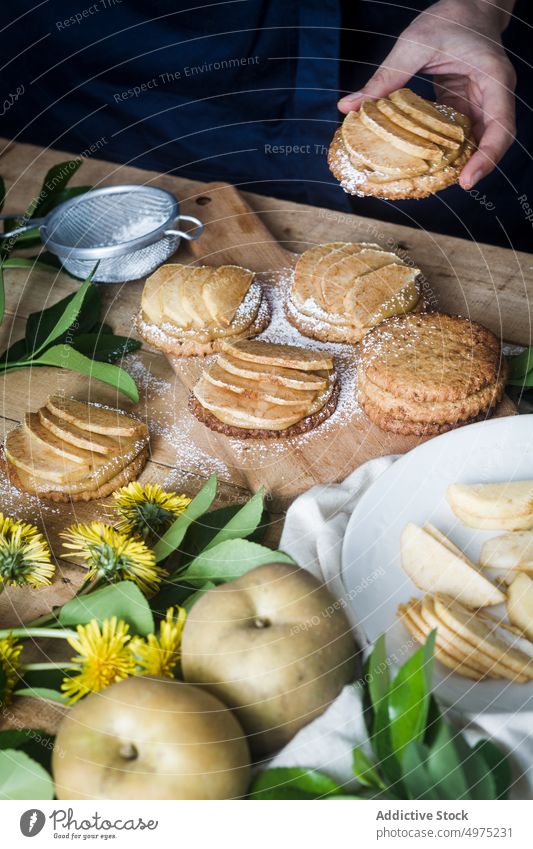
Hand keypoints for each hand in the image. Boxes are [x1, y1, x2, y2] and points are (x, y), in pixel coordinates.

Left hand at [337, 0, 516, 188]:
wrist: (467, 4)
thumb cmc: (448, 17)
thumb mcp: (415, 43)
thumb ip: (385, 77)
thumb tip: (348, 106)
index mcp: (494, 79)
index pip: (501, 126)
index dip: (487, 157)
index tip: (467, 180)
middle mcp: (494, 95)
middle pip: (494, 141)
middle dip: (475, 166)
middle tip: (451, 186)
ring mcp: (482, 102)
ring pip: (477, 141)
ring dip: (460, 161)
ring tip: (436, 180)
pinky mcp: (466, 106)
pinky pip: (460, 134)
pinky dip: (446, 150)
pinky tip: (426, 163)